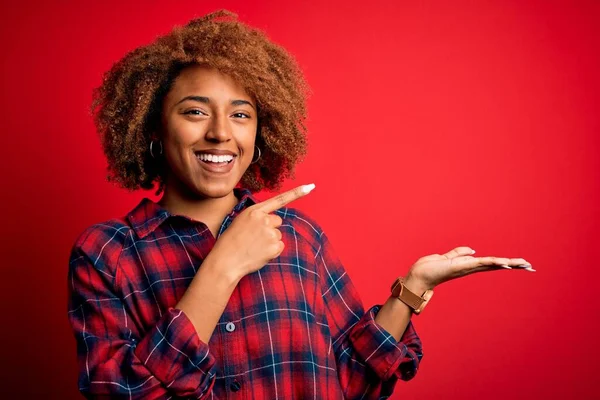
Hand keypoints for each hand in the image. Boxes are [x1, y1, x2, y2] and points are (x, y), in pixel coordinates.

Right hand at [207, 184, 315, 279]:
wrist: (225, 261)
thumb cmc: (231, 242)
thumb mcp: (240, 222)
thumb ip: (257, 217)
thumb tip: (273, 221)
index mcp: (254, 211)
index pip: (278, 200)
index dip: (296, 193)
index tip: (310, 187)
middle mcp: (264, 219)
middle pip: (278, 221)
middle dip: (270, 229)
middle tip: (254, 238)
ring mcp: (270, 233)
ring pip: (278, 235)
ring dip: (269, 242)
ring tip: (253, 247)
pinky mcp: (274, 246)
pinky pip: (279, 247)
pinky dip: (272, 252)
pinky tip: (259, 253)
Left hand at [404, 246, 534, 292]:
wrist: (418, 277)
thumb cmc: (429, 268)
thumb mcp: (445, 257)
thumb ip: (458, 253)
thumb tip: (472, 250)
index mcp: (467, 265)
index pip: (489, 263)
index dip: (504, 262)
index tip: (519, 263)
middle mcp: (470, 268)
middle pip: (495, 265)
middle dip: (512, 265)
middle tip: (530, 266)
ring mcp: (467, 268)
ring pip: (492, 264)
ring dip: (509, 264)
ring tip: (525, 264)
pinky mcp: (462, 267)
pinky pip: (481, 263)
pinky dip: (493, 262)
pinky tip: (505, 263)